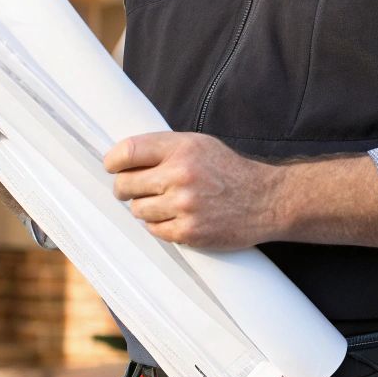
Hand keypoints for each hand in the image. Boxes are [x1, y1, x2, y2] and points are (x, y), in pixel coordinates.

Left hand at [105, 132, 282, 249]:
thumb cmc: (229, 171)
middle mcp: (181, 175)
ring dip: (146, 208)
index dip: (112, 161)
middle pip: (125, 185)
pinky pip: (154, 230)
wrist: (265, 200)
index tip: (112, 167)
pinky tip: (178, 217)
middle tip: (133, 190)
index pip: (127, 152)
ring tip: (167, 203)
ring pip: (138, 210)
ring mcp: (184, 205)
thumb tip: (123, 159)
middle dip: (124, 189)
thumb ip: (164, 149)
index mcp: (182, 148)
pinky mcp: (189, 231)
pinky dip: (161, 225)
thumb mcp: (200, 145)